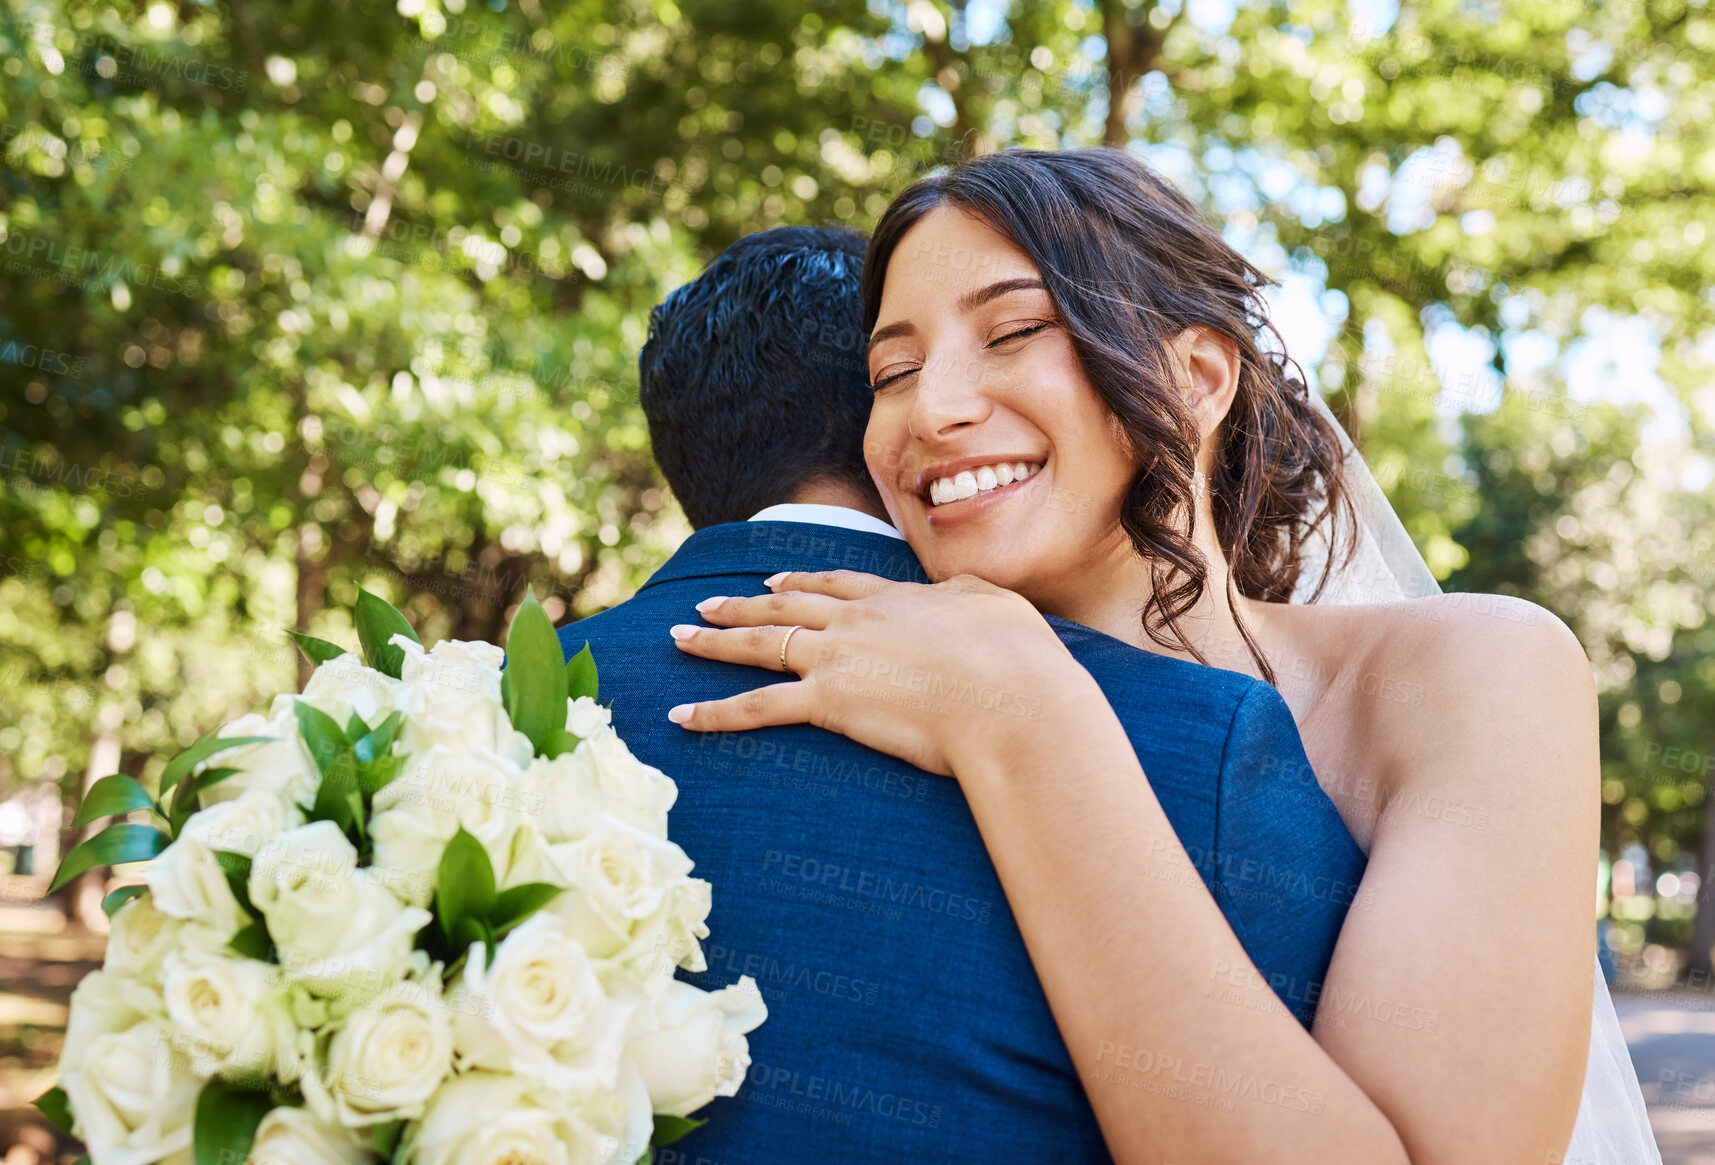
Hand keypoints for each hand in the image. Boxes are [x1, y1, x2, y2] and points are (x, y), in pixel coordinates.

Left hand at [666, 569, 1088, 776]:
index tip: (774, 580)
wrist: (1013, 697)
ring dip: (713, 641)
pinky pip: (757, 708)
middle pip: (785, 605)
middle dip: (740, 603)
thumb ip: (969, 596)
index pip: (837, 585)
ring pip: (760, 644)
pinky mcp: (829, 702)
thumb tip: (960, 593)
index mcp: (898, 598)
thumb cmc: (1021, 661)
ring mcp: (838, 658)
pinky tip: (682, 716)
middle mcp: (858, 621)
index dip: (801, 581)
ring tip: (676, 638)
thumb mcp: (1001, 608)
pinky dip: (714, 713)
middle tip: (704, 603)